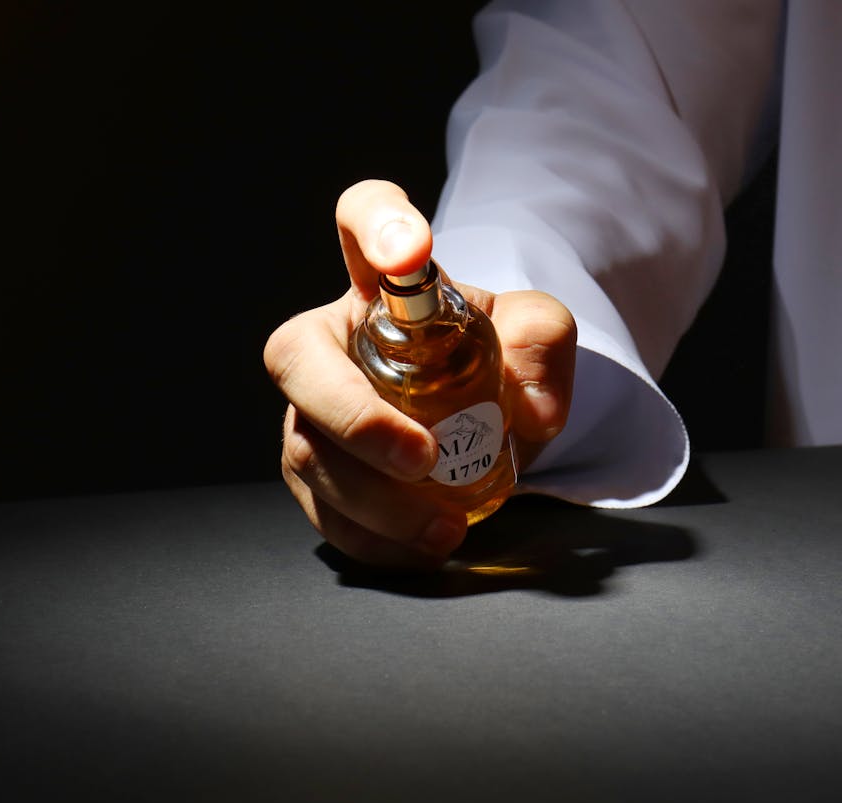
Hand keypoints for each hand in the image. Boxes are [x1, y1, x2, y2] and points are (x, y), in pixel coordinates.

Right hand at [264, 179, 575, 567]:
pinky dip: (373, 539)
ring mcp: (312, 411)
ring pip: (308, 451)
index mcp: (386, 285)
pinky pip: (324, 512)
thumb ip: (545, 344)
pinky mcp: (316, 475)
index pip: (365, 216)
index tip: (411, 251)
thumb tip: (527, 403)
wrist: (481, 424)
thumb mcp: (538, 340)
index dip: (376, 223)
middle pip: (297, 357)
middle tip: (422, 458)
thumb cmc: (495, 365)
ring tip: (444, 527)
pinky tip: (423, 547)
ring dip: (374, 500)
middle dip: (354, 416)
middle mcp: (334, 340)